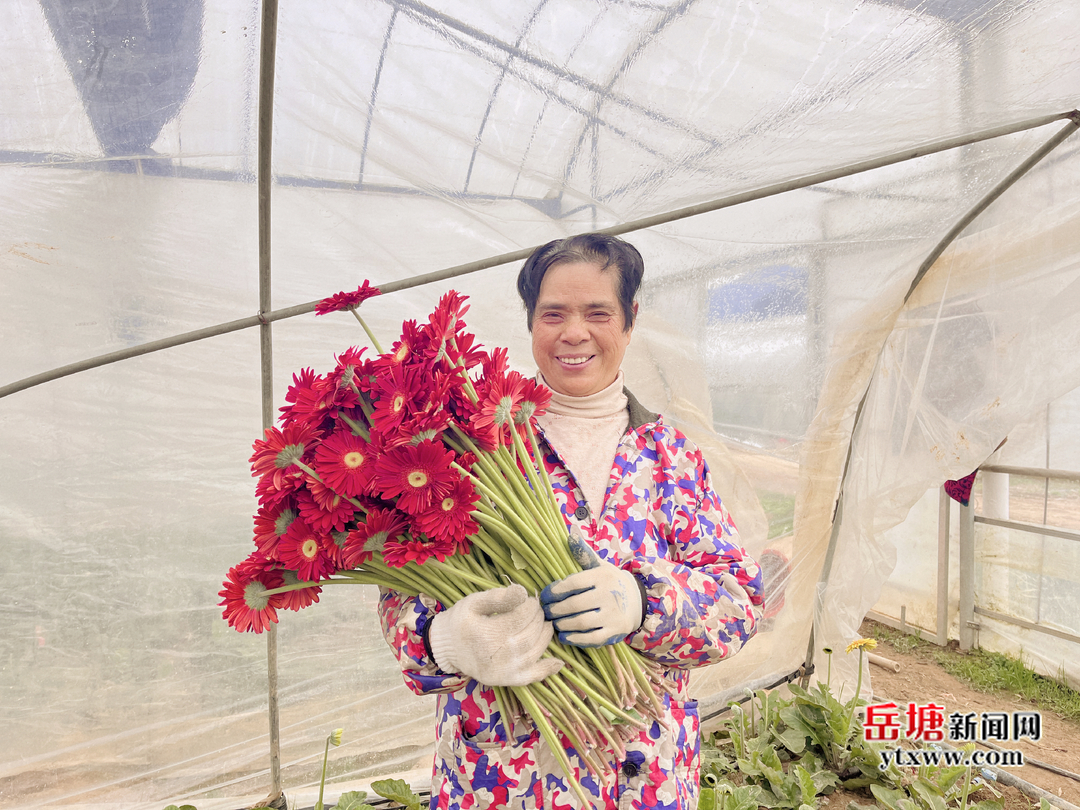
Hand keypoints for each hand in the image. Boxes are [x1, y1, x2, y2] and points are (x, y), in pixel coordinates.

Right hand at [427, 583, 562, 686]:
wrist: (447, 648)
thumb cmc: (461, 621)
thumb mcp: (474, 602)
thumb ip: (498, 597)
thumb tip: (523, 591)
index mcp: (490, 633)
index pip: (524, 615)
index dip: (531, 604)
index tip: (528, 599)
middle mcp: (501, 655)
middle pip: (532, 632)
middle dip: (538, 617)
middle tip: (535, 610)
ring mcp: (506, 670)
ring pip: (537, 650)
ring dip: (545, 634)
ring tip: (542, 624)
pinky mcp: (508, 680)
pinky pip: (533, 676)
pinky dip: (548, 669)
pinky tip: (558, 661)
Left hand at [540, 529, 643, 646]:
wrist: (638, 601)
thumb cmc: (610, 582)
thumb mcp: (600, 565)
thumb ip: (584, 553)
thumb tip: (570, 535)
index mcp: (602, 576)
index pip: (573, 583)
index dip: (555, 590)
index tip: (545, 595)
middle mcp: (609, 595)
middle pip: (575, 604)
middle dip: (555, 609)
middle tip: (546, 611)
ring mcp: (613, 615)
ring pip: (582, 622)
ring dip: (563, 624)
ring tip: (554, 622)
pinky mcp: (615, 632)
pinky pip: (592, 639)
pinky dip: (575, 639)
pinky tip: (564, 636)